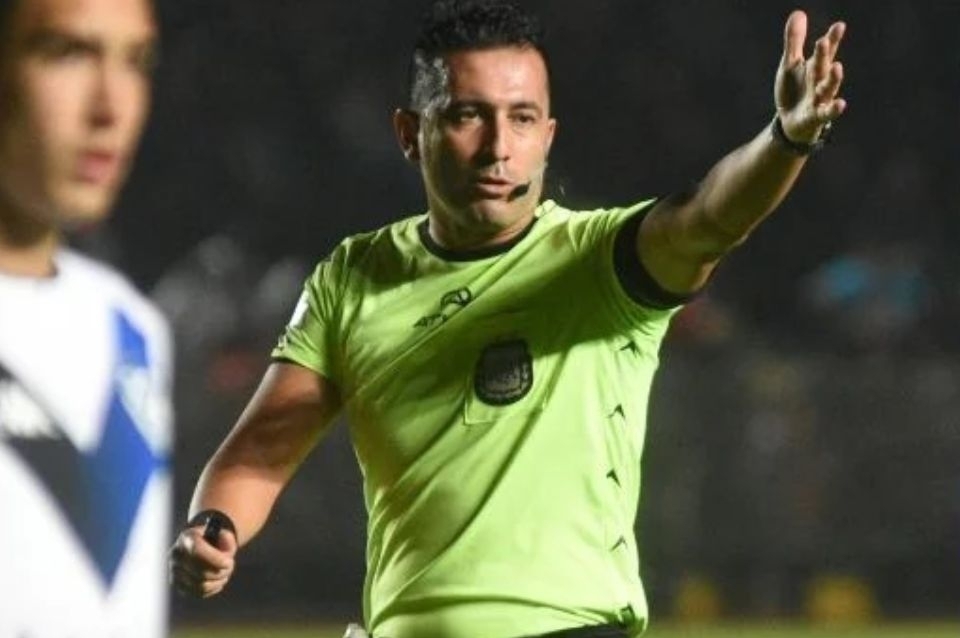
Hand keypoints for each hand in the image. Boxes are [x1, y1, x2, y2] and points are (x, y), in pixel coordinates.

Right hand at [168, 525, 237, 597]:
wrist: (202, 548)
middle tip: (230, 566)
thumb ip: (227, 540)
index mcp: (186, 539)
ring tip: (225, 573)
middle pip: (201, 572)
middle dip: (221, 571)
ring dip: (219, 581)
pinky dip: (213, 588)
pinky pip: (199, 593)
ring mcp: (174, 572)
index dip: (214, 558)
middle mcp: (176, 555)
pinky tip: (218, 579)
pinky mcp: (178, 585)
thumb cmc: (215, 542)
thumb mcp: (223, 536)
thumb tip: (227, 545)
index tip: (229, 562)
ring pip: (201, 585)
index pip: (196, 550)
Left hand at [775, 10, 846, 142]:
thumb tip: (798, 13)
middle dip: (824, 55)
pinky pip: (826, 113)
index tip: (839, 26)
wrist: (790, 121)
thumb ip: (794, 41)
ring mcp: (820, 99)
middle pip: (823, 66)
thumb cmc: (794, 90)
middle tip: (822, 41)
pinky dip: (834, 109)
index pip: (826, 50)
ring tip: (837, 67)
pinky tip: (841, 104)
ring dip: (833, 79)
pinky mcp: (816, 116)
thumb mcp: (790, 64)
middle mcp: (821, 80)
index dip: (832, 39)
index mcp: (816, 66)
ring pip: (828, 88)